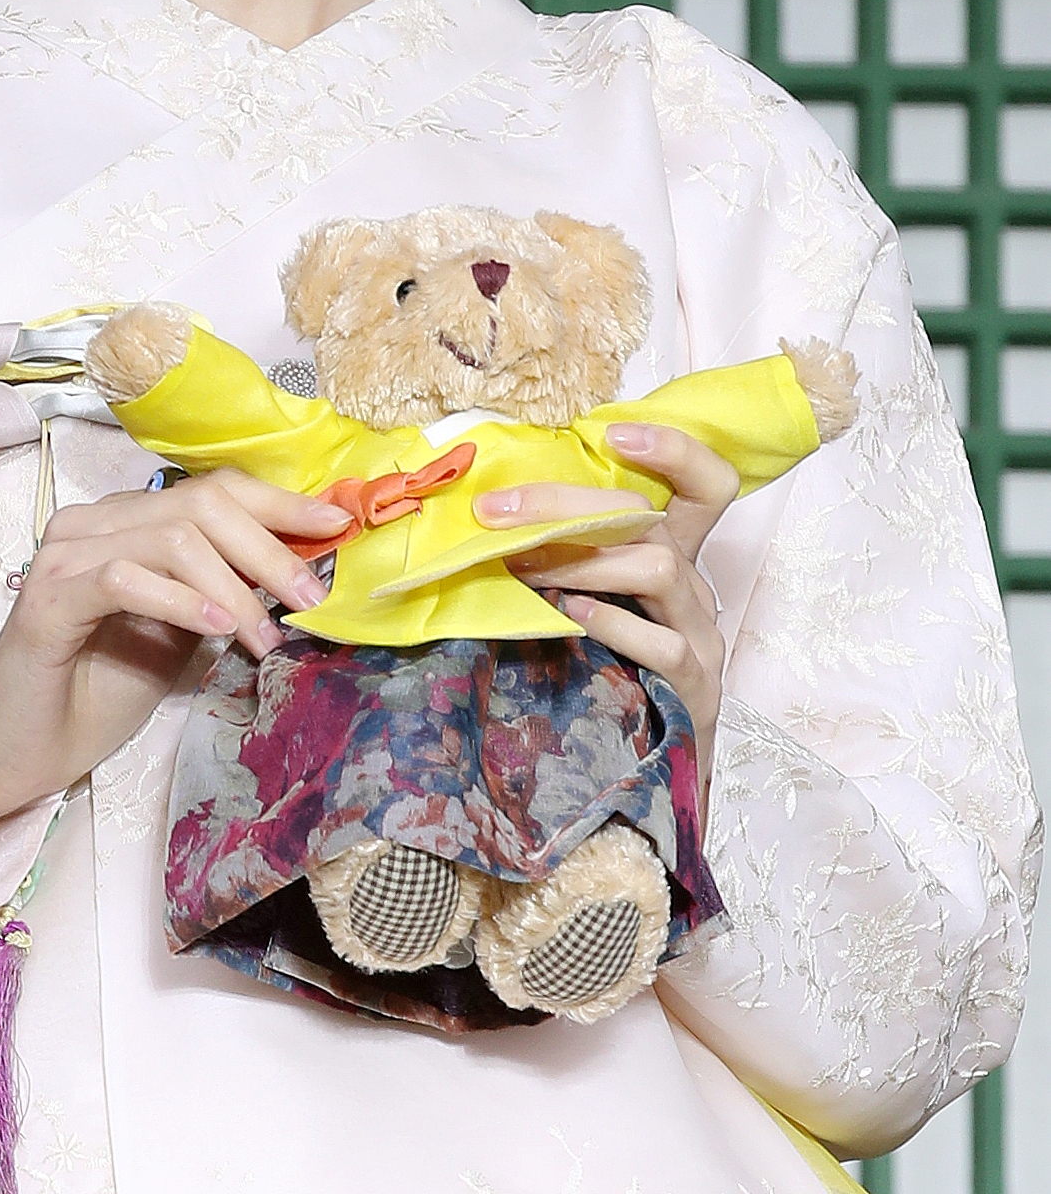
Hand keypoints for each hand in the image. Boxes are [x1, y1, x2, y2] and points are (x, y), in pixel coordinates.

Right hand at [0, 470, 348, 850]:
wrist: (14, 749)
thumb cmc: (95, 693)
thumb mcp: (180, 640)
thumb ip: (221, 598)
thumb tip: (295, 579)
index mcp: (127, 522)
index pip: (214, 489)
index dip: (279, 503)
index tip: (335, 527)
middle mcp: (95, 522)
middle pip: (202, 504)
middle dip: (269, 547)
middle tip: (310, 598)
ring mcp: (67, 553)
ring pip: (172, 535)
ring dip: (234, 585)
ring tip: (265, 635)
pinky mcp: (50, 597)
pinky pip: (125, 576)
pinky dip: (180, 599)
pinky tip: (217, 629)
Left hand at [472, 423, 737, 806]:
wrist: (652, 766)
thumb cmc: (612, 669)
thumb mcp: (594, 600)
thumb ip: (566, 557)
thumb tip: (490, 513)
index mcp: (674, 554)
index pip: (705, 483)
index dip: (673, 449)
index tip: (614, 430)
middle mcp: (696, 586)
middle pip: (652, 519)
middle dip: (569, 505)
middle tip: (498, 510)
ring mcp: (702, 635)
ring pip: (660, 569)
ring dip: (583, 561)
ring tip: (524, 568)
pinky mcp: (696, 687)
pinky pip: (662, 644)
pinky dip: (613, 624)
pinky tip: (571, 616)